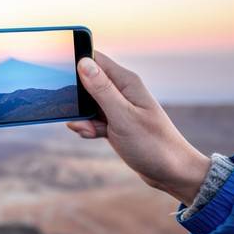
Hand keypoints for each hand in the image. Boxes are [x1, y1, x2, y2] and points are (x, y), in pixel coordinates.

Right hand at [66, 51, 209, 205]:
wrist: (172, 173)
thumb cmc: (153, 144)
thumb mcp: (123, 117)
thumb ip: (102, 90)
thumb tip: (83, 63)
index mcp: (126, 82)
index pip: (95, 60)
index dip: (76, 64)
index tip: (61, 77)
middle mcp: (122, 91)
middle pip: (87, 82)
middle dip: (76, 98)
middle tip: (76, 114)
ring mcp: (118, 107)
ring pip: (87, 104)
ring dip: (82, 117)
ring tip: (89, 130)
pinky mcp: (115, 123)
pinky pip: (93, 119)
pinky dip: (88, 127)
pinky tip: (92, 135)